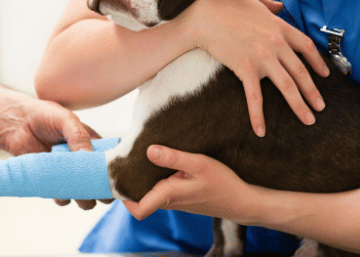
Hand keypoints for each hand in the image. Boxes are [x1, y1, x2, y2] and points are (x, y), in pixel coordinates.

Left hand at [3, 97, 103, 209]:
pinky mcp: (53, 182)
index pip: (110, 161)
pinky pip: (63, 197)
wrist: (17, 124)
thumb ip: (79, 136)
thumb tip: (89, 157)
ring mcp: (69, 172)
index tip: (113, 179)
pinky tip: (59, 191)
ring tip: (79, 195)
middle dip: (101, 190)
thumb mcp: (66, 120)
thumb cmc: (45, 116)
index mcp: (93, 143)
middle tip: (96, 192)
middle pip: (100, 181)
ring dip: (84, 199)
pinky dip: (63, 198)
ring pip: (84, 193)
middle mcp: (84, 160)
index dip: (113, 171)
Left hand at [123, 145, 260, 222]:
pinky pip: (162, 189)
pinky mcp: (183, 196)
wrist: (241, 200)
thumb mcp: (198, 164)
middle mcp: (169, 201)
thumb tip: (149, 150)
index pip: (138, 209)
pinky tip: (161, 161)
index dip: (123, 197)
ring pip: (151, 193)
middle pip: (140, 198)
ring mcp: (176, 200)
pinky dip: (157, 177)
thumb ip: (173, 157)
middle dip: (130, 182)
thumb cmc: (222, 183)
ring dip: (144, 178)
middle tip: (125, 160)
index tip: (117, 177)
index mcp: (169, 195)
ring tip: (140, 156)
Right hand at [185, 0, 328, 136]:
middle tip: (320, 107)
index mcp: (278, 26)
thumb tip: (278, 5)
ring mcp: (262, 57)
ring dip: (299, 105)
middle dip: (313, 91)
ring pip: (287, 86)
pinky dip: (258, 115)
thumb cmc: (222, 2)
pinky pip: (255, 97)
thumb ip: (268, 2)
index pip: (305, 46)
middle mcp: (275, 43)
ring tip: (308, 119)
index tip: (325, 75)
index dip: (317, 62)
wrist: (202, 14)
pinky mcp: (245, 68)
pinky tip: (261, 130)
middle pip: (301, 71)